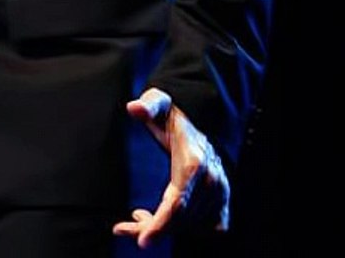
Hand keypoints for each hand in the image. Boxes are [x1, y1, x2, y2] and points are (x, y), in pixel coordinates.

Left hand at [115, 87, 229, 248]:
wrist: (205, 119)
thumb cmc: (173, 115)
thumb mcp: (158, 103)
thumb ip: (148, 105)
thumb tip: (135, 108)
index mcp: (193, 165)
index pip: (177, 204)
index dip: (160, 226)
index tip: (142, 242)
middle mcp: (211, 182)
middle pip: (179, 220)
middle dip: (150, 229)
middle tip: (122, 228)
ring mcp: (219, 193)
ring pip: (189, 225)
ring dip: (163, 227)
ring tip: (139, 216)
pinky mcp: (222, 200)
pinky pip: (209, 227)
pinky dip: (185, 228)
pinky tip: (165, 219)